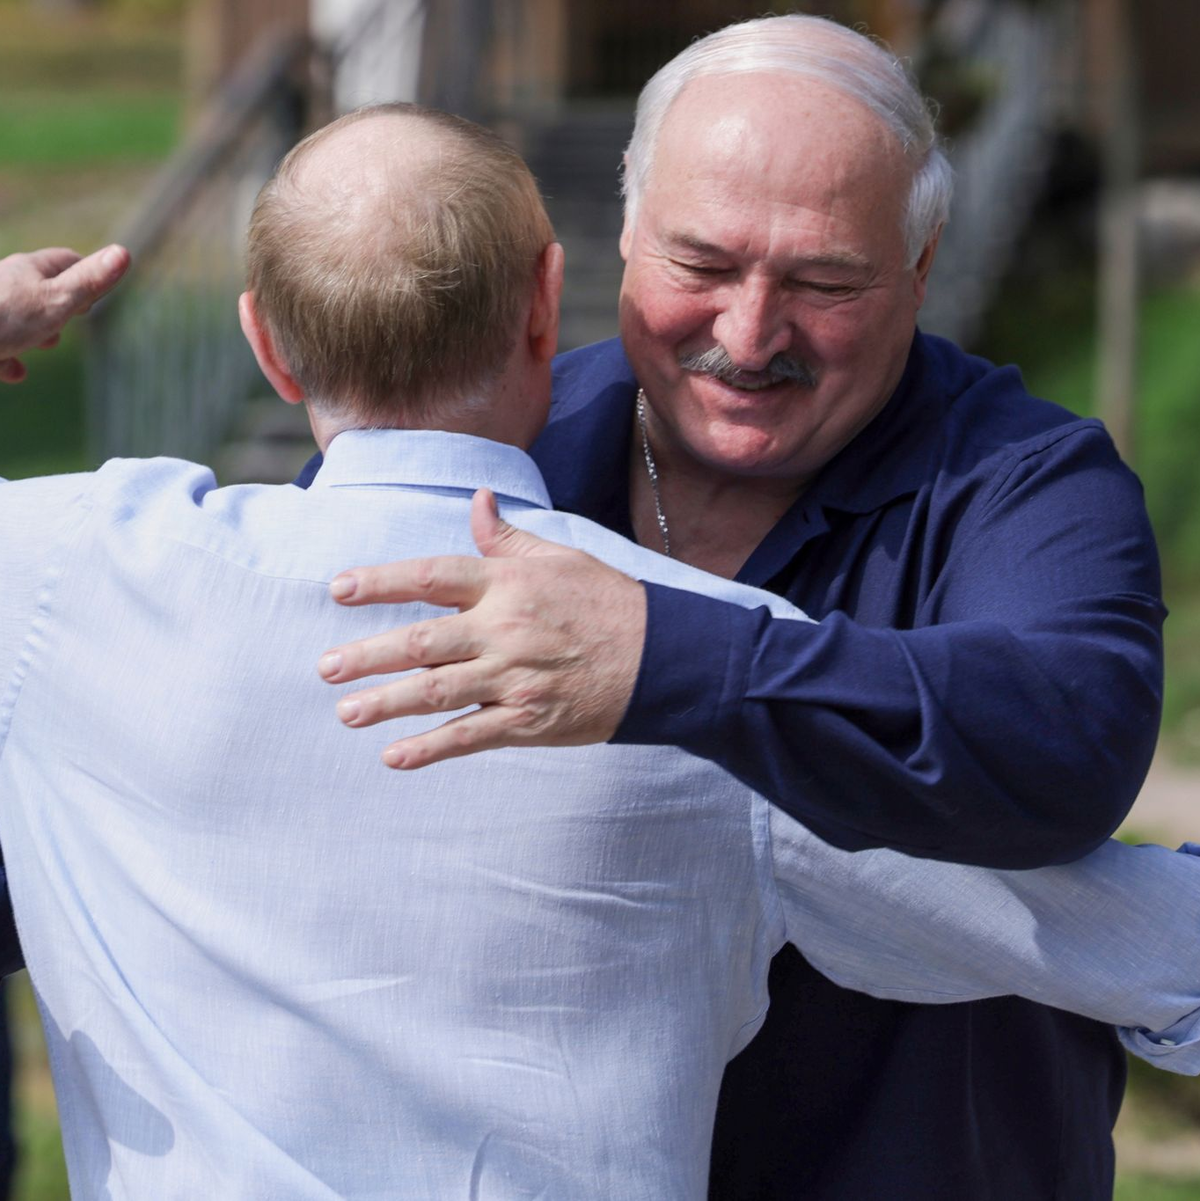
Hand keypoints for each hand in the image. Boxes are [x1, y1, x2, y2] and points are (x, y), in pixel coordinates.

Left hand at [0, 245, 130, 382]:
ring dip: (34, 330)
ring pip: (17, 315)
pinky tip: (14, 371)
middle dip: (59, 303)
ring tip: (43, 344)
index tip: (98, 287)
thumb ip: (89, 281)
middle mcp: (6, 283)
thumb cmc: (4, 318)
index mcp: (28, 270)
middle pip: (38, 286)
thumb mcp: (56, 301)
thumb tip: (124, 252)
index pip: (65, 261)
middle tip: (74, 317)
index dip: (86, 271)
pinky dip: (10, 356)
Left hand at [318, 489, 647, 767]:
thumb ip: (507, 539)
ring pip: (437, 692)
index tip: (339, 589)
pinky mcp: (528, 719)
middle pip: (422, 642)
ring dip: (387, 702)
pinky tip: (394, 756)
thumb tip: (478, 501)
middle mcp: (504, 629)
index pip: (431, 576)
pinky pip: (470, 735)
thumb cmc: (607, 602)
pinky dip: (431, 749)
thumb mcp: (560, 557)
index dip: (381, 582)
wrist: (663, 656)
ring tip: (346, 712)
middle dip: (368, 655)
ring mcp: (515, 678)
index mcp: (507, 584)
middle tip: (326, 667)